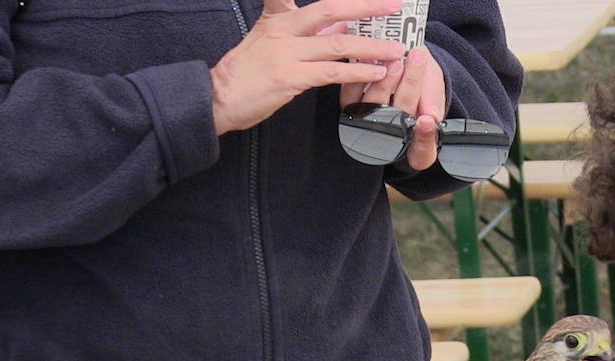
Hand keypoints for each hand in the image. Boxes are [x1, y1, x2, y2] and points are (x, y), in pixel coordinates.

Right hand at [210, 0, 406, 134]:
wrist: (218, 97)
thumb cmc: (247, 72)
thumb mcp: (270, 40)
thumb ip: (304, 32)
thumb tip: (339, 26)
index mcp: (279, 18)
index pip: (316, 2)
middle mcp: (284, 30)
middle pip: (331, 10)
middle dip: (366, 7)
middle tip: (393, 6)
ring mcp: (286, 53)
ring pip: (337, 43)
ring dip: (371, 47)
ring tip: (395, 50)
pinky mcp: (289, 78)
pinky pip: (331, 72)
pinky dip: (357, 72)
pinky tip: (376, 73)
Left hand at [343, 46, 447, 170]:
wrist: (403, 69)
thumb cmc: (421, 84)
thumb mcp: (433, 88)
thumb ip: (433, 99)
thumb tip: (431, 115)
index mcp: (418, 144)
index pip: (423, 151)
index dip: (425, 136)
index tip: (428, 119)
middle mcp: (392, 138)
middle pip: (400, 117)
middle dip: (410, 85)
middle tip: (418, 60)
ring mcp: (369, 123)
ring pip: (377, 105)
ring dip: (386, 80)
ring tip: (396, 60)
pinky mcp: (351, 107)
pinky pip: (353, 95)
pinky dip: (363, 75)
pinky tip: (374, 59)